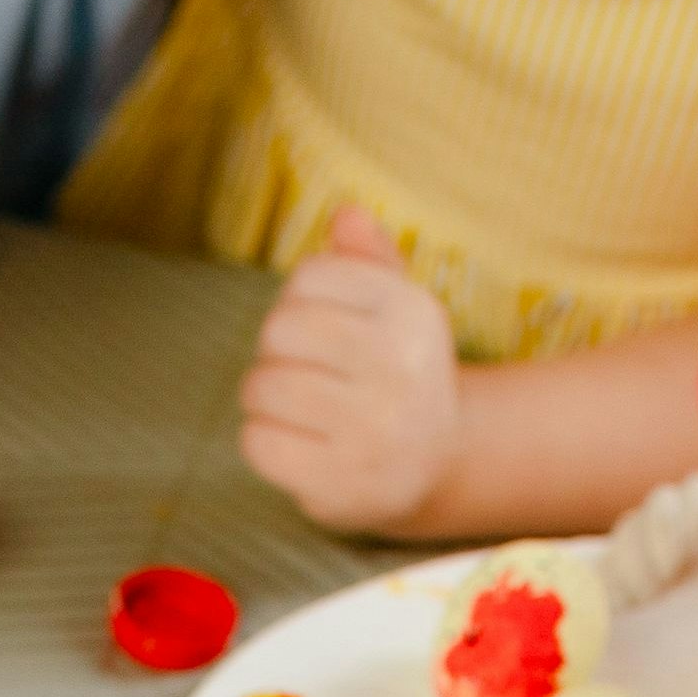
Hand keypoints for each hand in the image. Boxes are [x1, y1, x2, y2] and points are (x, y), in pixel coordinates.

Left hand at [239, 208, 460, 533]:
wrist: (441, 462)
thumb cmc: (401, 371)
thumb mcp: (398, 308)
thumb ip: (367, 260)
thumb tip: (346, 213)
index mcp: (414, 312)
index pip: (309, 277)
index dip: (298, 299)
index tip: (324, 325)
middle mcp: (401, 368)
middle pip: (278, 331)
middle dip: (277, 350)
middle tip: (306, 370)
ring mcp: (373, 431)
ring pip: (262, 386)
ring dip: (265, 396)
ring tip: (300, 407)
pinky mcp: (341, 483)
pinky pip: (257, 442)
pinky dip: (263, 440)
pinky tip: (297, 442)